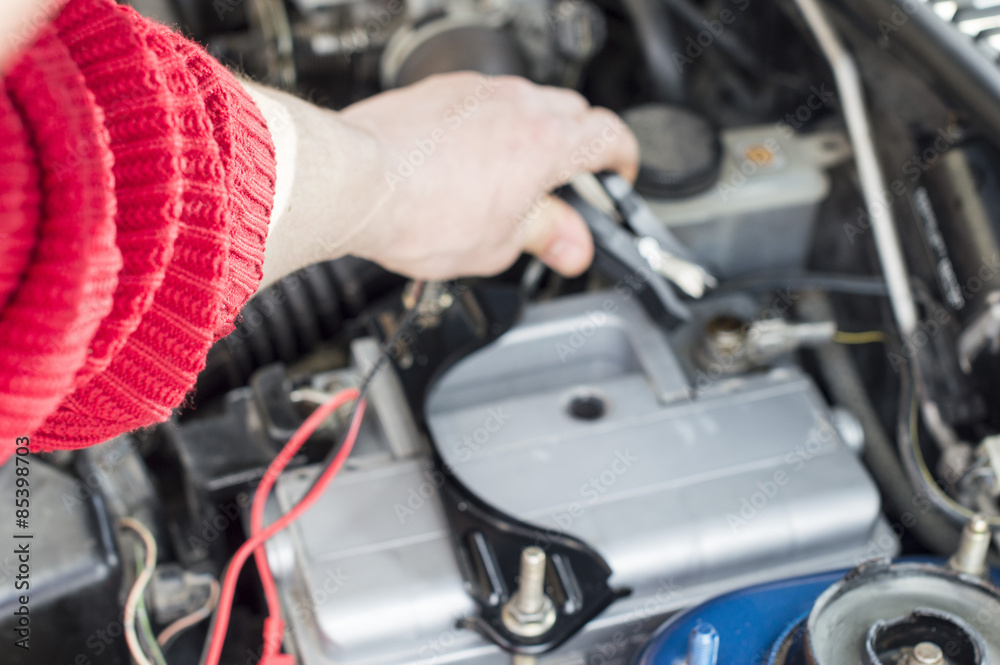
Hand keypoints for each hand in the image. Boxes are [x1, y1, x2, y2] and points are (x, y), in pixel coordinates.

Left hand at [339, 72, 638, 279]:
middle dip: (580, 147)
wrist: (356, 182)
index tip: (617, 178)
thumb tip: (573, 246)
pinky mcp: (442, 91)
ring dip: (534, 134)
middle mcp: (517, 105)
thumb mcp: (498, 244)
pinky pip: (485, 102)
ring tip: (512, 178)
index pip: (611, 136)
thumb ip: (546, 237)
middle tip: (565, 188)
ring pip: (528, 103)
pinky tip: (470, 160)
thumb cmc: (418, 212)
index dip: (624, 160)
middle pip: (574, 113)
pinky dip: (491, 125)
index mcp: (546, 143)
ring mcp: (478, 92)